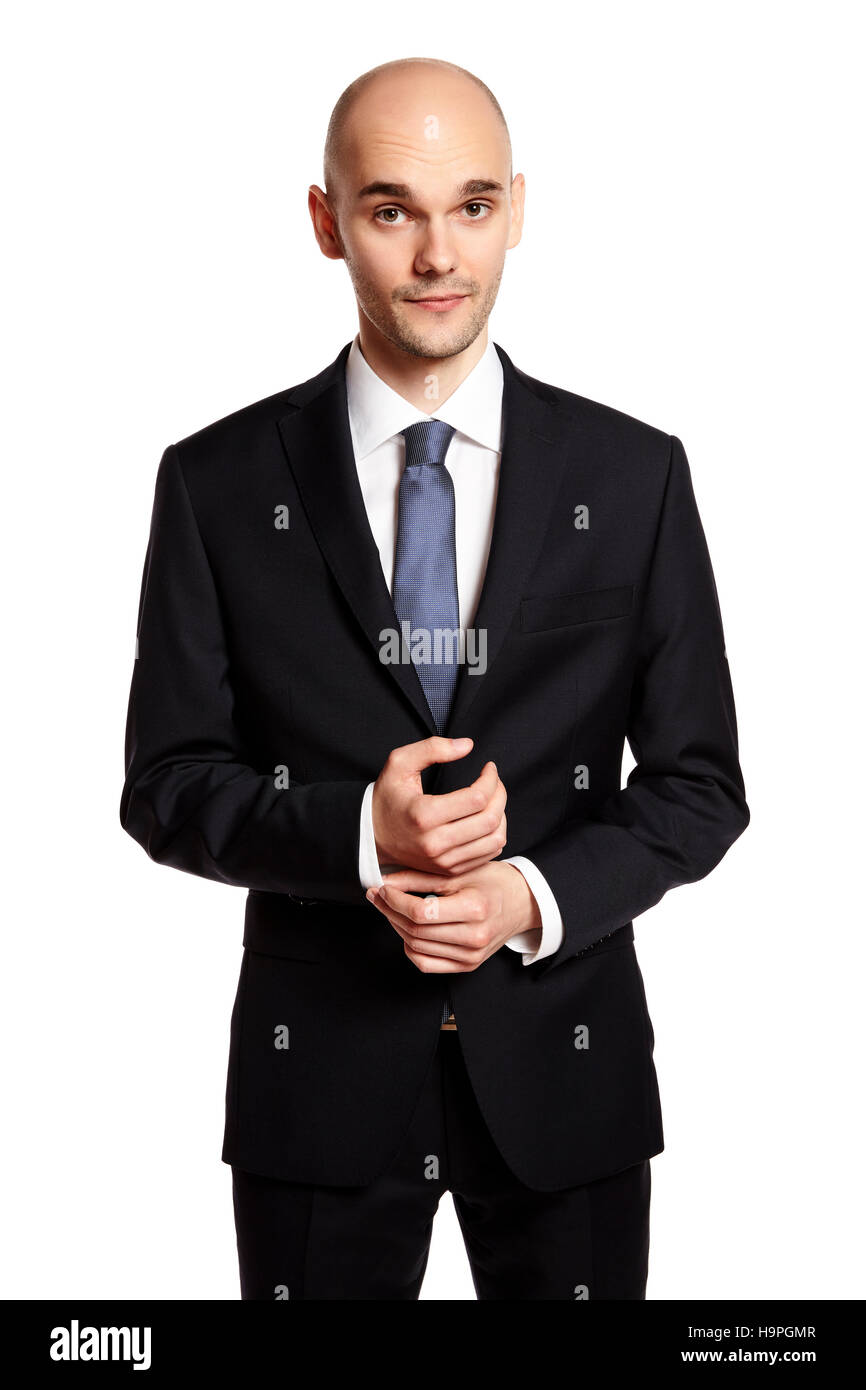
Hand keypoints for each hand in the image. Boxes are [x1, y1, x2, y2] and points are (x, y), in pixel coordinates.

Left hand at [365, 861, 540, 972]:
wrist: (521, 903)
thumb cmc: (492, 883)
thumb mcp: (458, 873)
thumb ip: (420, 878)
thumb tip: (385, 882)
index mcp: (475, 910)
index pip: (421, 912)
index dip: (395, 900)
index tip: (382, 888)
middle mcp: (474, 937)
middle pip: (416, 931)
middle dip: (389, 912)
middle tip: (377, 895)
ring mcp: (471, 956)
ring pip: (417, 947)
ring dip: (396, 927)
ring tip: (389, 908)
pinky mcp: (467, 965)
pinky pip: (426, 963)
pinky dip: (410, 947)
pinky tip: (406, 929)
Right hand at [371, 736, 507, 875]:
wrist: (372, 836)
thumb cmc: (388, 796)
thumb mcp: (400, 763)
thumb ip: (432, 748)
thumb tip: (468, 746)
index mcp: (424, 815)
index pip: (477, 798)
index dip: (491, 779)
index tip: (489, 767)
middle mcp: (435, 843)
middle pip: (489, 819)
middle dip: (500, 794)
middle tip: (494, 781)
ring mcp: (444, 861)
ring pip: (494, 839)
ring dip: (501, 814)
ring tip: (493, 799)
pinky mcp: (450, 870)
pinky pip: (488, 854)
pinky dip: (495, 834)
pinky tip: (486, 818)